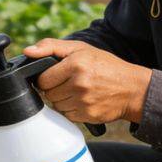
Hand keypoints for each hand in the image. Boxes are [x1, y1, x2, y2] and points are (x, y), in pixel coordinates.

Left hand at [23, 39, 152, 123]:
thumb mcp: (81, 49)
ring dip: (62, 100)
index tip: (56, 75)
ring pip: (56, 105)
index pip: (43, 79)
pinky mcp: (87, 115)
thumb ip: (51, 46)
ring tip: (77, 91)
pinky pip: (66, 115)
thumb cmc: (106, 66)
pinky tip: (83, 101)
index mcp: (76, 64)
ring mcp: (83, 101)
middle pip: (48, 94)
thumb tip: (27, 51)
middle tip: (69, 83)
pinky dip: (71, 109)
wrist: (134, 89)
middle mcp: (79, 83)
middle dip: (55, 88)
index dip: (47, 78)